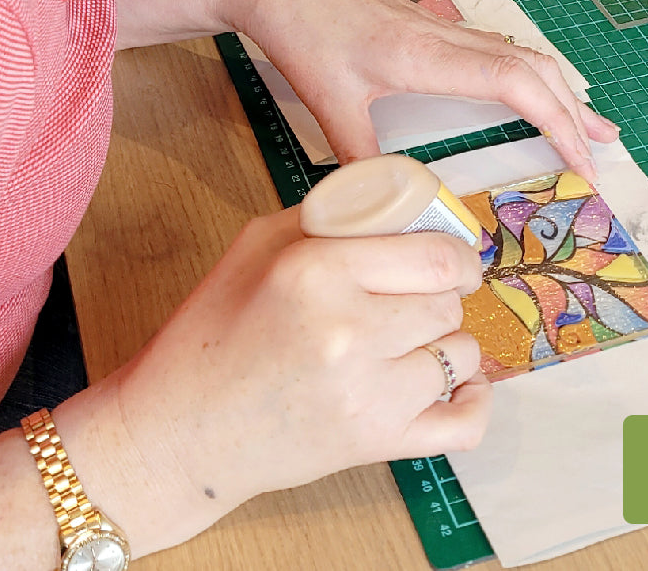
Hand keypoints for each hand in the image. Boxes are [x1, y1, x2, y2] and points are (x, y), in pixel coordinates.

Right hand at [103, 213, 489, 552]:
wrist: (174, 432)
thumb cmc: (211, 332)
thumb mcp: (256, 245)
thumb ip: (327, 215)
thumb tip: (393, 202)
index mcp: (317, 271)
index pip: (435, 256)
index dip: (459, 255)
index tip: (456, 259)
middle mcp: (347, 331)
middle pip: (448, 303)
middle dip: (443, 296)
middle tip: (418, 299)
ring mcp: (365, 394)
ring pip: (459, 355)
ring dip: (445, 344)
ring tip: (412, 343)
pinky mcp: (374, 446)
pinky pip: (462, 425)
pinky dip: (473, 403)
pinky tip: (461, 385)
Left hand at [231, 0, 618, 178]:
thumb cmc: (305, 32)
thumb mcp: (328, 102)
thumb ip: (360, 158)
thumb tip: (388, 210)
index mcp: (428, 56)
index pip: (516, 83)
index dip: (558, 121)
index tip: (582, 163)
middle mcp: (449, 39)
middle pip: (534, 67)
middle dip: (575, 111)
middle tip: (605, 154)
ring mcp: (445, 32)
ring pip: (522, 56)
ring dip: (560, 91)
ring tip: (591, 127)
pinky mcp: (436, 32)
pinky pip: (501, 53)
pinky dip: (532, 78)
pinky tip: (534, 96)